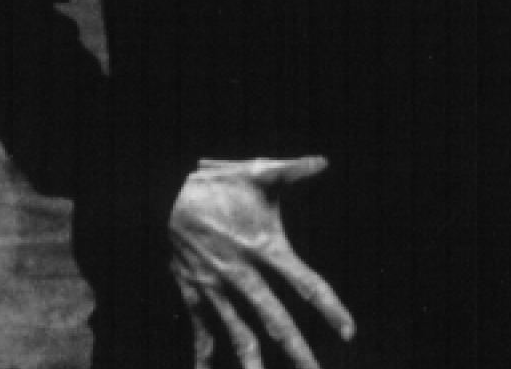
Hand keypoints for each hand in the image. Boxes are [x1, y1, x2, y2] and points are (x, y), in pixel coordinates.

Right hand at [169, 155, 355, 368]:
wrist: (161, 195)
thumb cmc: (216, 184)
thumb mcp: (257, 173)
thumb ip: (292, 170)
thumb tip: (324, 161)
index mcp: (264, 248)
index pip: (306, 284)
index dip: (330, 308)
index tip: (348, 332)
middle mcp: (241, 275)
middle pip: (276, 321)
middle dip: (298, 350)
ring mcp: (215, 288)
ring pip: (238, 333)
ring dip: (252, 361)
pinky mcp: (193, 293)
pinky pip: (201, 330)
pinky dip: (203, 355)